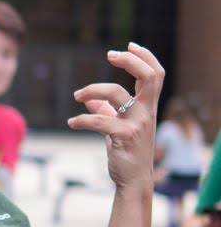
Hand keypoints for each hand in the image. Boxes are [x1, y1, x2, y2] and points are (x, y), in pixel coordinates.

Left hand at [67, 43, 164, 191]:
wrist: (133, 180)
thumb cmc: (127, 151)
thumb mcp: (119, 128)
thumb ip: (107, 112)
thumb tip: (91, 101)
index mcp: (148, 107)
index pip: (155, 74)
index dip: (145, 57)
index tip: (128, 46)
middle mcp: (147, 112)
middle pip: (149, 76)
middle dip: (130, 61)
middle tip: (110, 55)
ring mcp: (138, 123)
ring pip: (117, 94)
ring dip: (93, 90)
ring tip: (77, 95)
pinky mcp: (124, 136)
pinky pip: (99, 120)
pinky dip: (81, 119)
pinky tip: (71, 123)